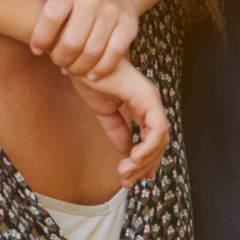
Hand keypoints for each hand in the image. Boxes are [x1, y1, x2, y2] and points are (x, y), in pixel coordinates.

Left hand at [8, 0, 140, 77]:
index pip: (50, 17)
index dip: (40, 38)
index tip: (36, 50)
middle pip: (71, 41)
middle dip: (60, 58)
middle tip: (57, 63)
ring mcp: (112, 13)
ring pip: (92, 51)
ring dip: (79, 67)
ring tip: (70, 69)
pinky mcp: (128, 26)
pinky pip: (113, 55)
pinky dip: (101, 69)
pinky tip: (91, 75)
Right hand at [66, 59, 169, 186]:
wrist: (78, 59)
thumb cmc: (89, 77)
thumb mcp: (102, 111)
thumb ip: (116, 129)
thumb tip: (126, 151)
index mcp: (142, 104)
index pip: (152, 136)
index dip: (146, 159)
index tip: (131, 176)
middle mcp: (151, 101)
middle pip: (159, 141)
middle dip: (144, 164)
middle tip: (126, 181)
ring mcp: (151, 98)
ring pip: (160, 138)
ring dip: (144, 159)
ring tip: (125, 173)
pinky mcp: (146, 97)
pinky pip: (156, 129)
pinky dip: (147, 147)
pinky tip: (132, 158)